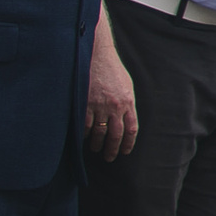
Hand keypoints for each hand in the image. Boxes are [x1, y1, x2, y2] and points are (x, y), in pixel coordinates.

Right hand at [87, 12, 137, 159]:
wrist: (97, 57)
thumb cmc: (112, 71)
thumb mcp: (126, 86)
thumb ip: (126, 103)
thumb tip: (126, 120)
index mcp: (128, 102)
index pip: (131, 129)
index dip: (128, 143)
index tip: (124, 152)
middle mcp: (115, 107)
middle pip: (115, 135)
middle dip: (112, 149)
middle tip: (109, 158)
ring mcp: (99, 106)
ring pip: (99, 133)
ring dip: (97, 144)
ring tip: (95, 149)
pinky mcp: (85, 104)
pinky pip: (85, 125)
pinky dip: (84, 134)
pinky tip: (83, 139)